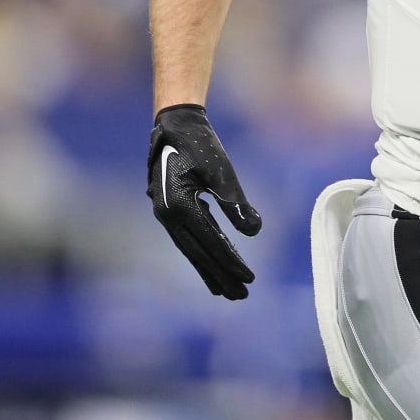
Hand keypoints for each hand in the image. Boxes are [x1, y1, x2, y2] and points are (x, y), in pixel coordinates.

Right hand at [147, 104, 261, 299]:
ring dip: (210, 269)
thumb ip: (235, 201)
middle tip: (241, 296)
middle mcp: (168, 215)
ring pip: (191, 249)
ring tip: (227, 289)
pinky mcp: (171, 209)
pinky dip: (202, 252)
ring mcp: (166, 213)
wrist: (175, 124)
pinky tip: (214, 262)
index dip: (231, 262)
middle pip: (198, 254)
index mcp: (178, 206)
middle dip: (220, 275)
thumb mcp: (221, 170)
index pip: (211, 243)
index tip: (250, 280)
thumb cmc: (199, 144)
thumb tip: (254, 231)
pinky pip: (188, 237)